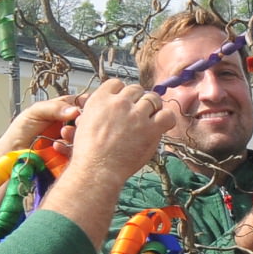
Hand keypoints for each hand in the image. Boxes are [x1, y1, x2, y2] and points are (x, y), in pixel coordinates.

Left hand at [0, 97, 84, 219]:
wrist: (12, 155)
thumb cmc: (20, 132)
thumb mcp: (34, 112)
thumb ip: (53, 107)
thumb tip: (74, 110)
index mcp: (62, 111)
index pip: (81, 104)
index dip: (85, 105)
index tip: (83, 108)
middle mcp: (68, 125)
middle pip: (86, 121)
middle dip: (81, 121)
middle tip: (75, 122)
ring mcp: (70, 142)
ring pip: (83, 137)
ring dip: (75, 135)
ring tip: (63, 134)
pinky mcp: (69, 156)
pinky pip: (77, 152)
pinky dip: (69, 149)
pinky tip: (58, 147)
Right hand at [48, 81, 173, 244]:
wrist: (96, 170)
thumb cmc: (88, 153)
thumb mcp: (85, 122)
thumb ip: (99, 110)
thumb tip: (110, 105)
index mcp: (100, 99)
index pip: (117, 83)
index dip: (122, 93)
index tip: (123, 104)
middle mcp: (119, 103)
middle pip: (136, 89)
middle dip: (137, 100)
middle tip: (137, 114)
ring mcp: (136, 115)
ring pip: (153, 99)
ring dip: (153, 108)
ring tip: (148, 121)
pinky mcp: (150, 129)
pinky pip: (167, 115)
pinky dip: (166, 118)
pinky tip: (160, 126)